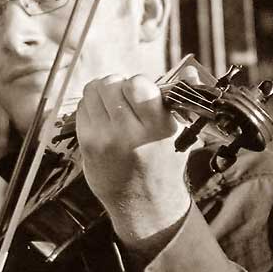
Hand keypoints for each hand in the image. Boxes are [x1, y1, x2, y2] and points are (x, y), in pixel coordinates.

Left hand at [75, 75, 191, 248]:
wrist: (142, 201)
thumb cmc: (162, 162)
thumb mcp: (179, 133)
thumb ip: (181, 100)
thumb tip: (190, 70)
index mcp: (159, 127)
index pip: (137, 84)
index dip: (137, 83)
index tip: (140, 93)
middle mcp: (130, 133)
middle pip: (110, 84)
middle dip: (117, 86)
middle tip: (124, 99)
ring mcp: (106, 138)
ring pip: (92, 91)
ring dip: (102, 93)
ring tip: (112, 107)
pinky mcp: (88, 144)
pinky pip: (82, 108)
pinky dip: (91, 107)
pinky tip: (103, 120)